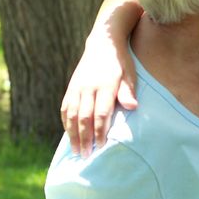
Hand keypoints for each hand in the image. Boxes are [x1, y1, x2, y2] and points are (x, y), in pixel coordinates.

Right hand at [60, 33, 137, 156]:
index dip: (99, 131)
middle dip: (84, 138)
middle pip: (83, 117)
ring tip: (75, 150)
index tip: (101, 146)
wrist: (103, 43)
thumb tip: (133, 107)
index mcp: (105, 86)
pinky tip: (69, 134)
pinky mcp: (71, 87)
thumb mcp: (129, 74)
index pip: (100, 113)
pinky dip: (66, 122)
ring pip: (71, 115)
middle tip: (85, 156)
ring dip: (72, 134)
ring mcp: (77, 87)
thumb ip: (128, 91)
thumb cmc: (120, 63)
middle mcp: (88, 88)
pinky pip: (65, 108)